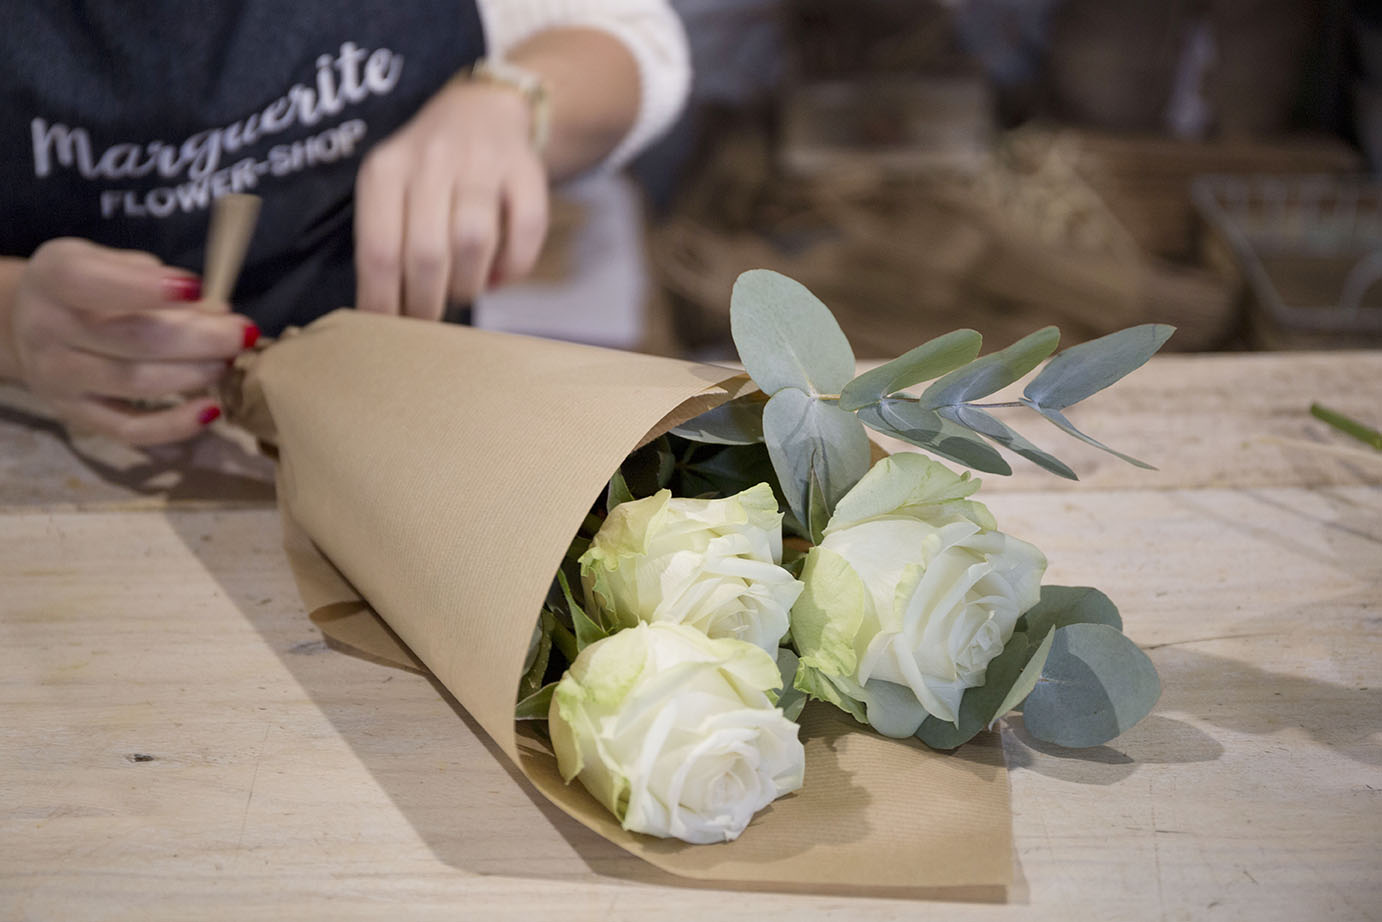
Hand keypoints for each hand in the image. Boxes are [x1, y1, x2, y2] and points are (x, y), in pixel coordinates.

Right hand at [7, 238, 257, 444]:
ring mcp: (60, 378)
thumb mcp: (107, 263)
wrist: (27, 326)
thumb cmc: (86, 289)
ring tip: (228, 361)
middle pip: (132, 339)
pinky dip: (175, 425)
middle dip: (199, 338)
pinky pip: (129, 429)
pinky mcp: (77, 416)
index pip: (93, 282)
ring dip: (194, 374)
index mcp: (54, 278)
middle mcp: (48, 330)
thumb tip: (218, 313)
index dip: (146, 287)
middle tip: (242, 334)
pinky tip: (211, 410)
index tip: (197, 287)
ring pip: (135, 382)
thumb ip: (155, 279)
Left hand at [353, 80, 549, 319]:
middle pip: (427, 253)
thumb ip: (386, 243)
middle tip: (428, 321)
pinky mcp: (527, 170)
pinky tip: (499, 275)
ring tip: (463, 291)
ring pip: (475, 243)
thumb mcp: (392, 191)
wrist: (483, 110)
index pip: (379, 250)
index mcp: (386, 170)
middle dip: (427, 303)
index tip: (388, 331)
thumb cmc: (427, 170)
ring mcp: (482, 162)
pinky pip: (525, 232)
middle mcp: (432, 160)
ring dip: (469, 285)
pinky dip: (513, 267)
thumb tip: (382, 316)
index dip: (384, 302)